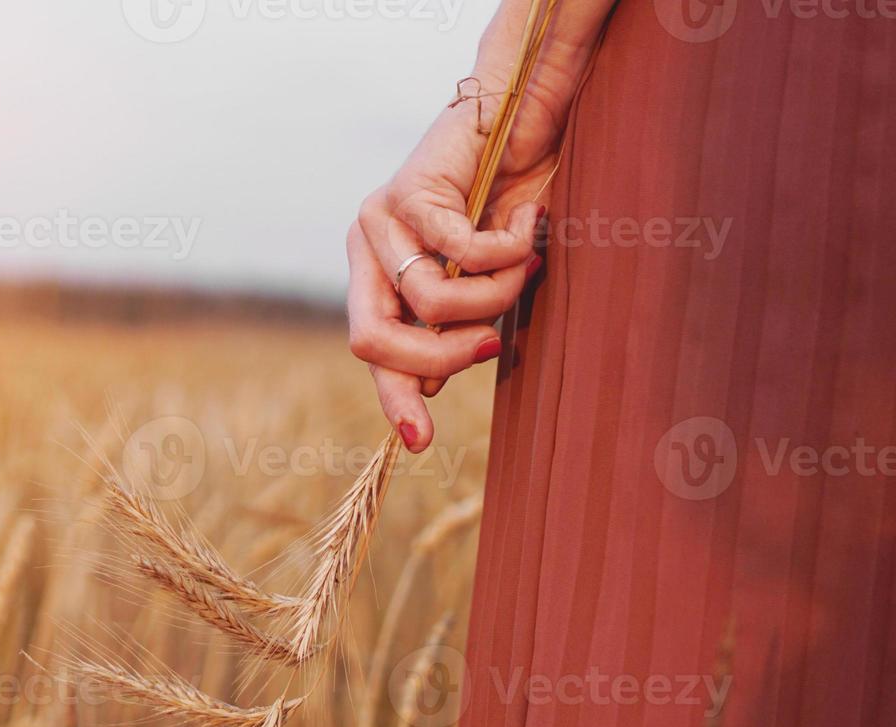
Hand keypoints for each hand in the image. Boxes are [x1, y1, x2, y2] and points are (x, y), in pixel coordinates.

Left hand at [349, 62, 576, 451]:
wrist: (528, 116)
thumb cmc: (512, 202)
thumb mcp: (484, 281)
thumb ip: (452, 327)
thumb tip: (428, 386)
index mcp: (379, 276)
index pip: (372, 350)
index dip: (395, 398)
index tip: (423, 441)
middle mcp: (367, 248)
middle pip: (372, 340)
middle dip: (437, 359)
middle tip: (492, 347)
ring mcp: (379, 217)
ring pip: (428, 303)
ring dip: (492, 300)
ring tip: (524, 266)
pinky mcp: (409, 188)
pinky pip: (459, 254)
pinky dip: (504, 253)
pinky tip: (524, 226)